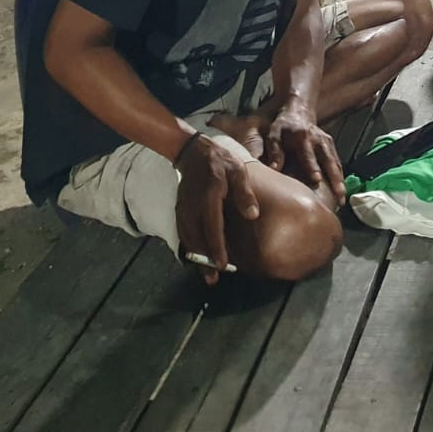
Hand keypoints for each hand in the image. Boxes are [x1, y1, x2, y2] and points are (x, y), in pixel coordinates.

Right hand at [175, 134, 260, 284]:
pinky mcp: (180, 210)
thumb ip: (245, 193)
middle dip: (204, 260)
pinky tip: (197, 258)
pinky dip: (189, 247)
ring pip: (188, 238)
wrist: (194, 152)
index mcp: (210, 196)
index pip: (212, 227)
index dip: (217, 248)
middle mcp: (193, 206)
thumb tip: (253, 215)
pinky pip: (183, 233)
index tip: (223, 265)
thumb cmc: (221, 162)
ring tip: (206, 274)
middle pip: (197, 238)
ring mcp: (184, 209)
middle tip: (214, 278)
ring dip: (196, 257)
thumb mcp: (238, 171)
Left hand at [265, 97, 346, 206]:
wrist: (299, 112)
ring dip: (340, 179)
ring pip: (336, 162)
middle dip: (334, 177)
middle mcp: (318, 140)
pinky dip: (340, 176)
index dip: (313, 167)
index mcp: (302, 137)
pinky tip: (341, 190)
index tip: (317, 180)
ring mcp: (327, 142)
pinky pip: (337, 162)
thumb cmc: (283, 127)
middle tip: (338, 193)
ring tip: (342, 197)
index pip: (308, 154)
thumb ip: (275, 151)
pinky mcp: (331, 146)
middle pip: (328, 160)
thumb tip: (274, 168)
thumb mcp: (274, 135)